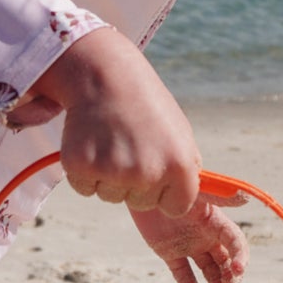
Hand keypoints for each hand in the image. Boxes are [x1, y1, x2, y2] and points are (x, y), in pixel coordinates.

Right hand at [23, 28, 199, 215]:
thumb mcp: (179, 132)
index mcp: (180, 165)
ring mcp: (114, 172)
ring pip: (110, 196)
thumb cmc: (145, 104)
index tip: (156, 171)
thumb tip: (202, 198)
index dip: (165, 192)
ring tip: (109, 140)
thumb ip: (188, 168)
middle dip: (133, 182)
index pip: (177, 208)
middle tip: (128, 144)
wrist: (104, 74)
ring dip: (107, 176)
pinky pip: (84, 188)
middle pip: (141, 203)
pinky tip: (90, 141)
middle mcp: (149, 173)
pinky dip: (83, 170)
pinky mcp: (81, 167)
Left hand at [132, 194, 248, 282]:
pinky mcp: (170, 253)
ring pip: (208, 269)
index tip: (237, 270)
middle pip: (226, 260)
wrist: (145, 187)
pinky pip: (182, 272)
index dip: (241, 257)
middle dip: (231, 275)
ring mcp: (188, 245)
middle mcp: (205, 236)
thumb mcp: (199, 191)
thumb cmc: (173, 184)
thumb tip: (247, 197)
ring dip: (215, 282)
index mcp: (215, 222)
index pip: (235, 243)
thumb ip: (221, 197)